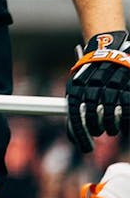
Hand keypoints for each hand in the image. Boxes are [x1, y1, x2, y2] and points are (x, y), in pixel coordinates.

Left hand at [66, 30, 129, 151]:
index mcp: (77, 86)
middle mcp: (93, 85)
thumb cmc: (90, 73)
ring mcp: (112, 86)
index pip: (76, 115)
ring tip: (111, 129)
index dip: (80, 134)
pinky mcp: (127, 88)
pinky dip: (125, 120)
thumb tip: (72, 136)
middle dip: (96, 129)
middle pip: (93, 116)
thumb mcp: (77, 85)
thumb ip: (75, 108)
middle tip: (98, 131)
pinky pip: (126, 110)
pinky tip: (123, 122)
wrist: (110, 49)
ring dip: (111, 126)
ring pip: (111, 115)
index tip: (85, 148)